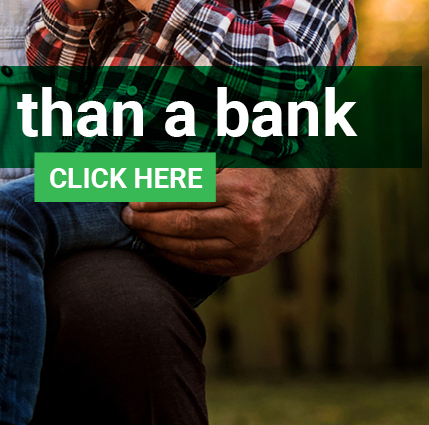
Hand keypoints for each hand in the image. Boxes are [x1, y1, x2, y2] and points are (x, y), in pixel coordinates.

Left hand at [120, 167, 334, 275]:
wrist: (299, 203)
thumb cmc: (257, 175)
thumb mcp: (231, 163)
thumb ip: (194, 170)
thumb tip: (148, 175)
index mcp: (241, 189)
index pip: (186, 198)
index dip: (154, 201)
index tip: (133, 201)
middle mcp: (246, 221)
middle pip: (184, 225)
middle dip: (149, 222)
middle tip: (128, 217)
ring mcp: (247, 247)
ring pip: (190, 248)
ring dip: (158, 241)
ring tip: (139, 232)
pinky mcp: (244, 265)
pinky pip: (202, 265)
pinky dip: (176, 257)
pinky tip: (159, 247)